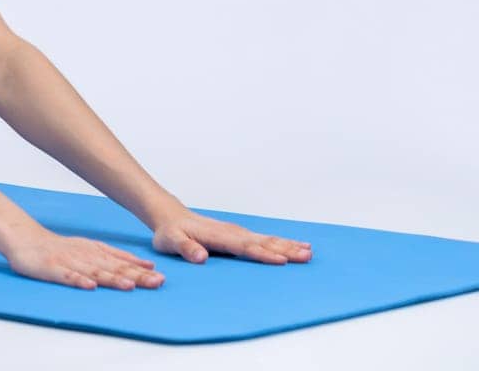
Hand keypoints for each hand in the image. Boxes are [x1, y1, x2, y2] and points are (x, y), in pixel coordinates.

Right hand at [6, 228, 166, 290]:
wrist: (28, 241)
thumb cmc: (61, 248)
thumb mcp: (92, 248)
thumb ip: (117, 257)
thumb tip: (146, 266)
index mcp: (97, 252)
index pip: (123, 262)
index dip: (142, 270)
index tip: (161, 277)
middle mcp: (87, 256)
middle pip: (115, 268)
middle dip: (136, 276)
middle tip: (156, 282)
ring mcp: (71, 262)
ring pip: (95, 272)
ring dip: (113, 279)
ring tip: (129, 286)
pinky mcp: (54, 269)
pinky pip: (67, 276)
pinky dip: (79, 281)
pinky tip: (89, 286)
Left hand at [150, 208, 312, 264]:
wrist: (171, 216)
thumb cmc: (170, 232)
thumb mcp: (170, 241)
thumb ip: (185, 248)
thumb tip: (200, 257)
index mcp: (217, 236)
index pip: (243, 247)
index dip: (262, 254)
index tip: (281, 260)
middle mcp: (231, 232)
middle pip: (262, 242)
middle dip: (285, 249)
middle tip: (306, 256)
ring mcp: (237, 233)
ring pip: (266, 239)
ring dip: (287, 245)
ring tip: (308, 252)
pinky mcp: (239, 235)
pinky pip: (264, 239)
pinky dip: (281, 243)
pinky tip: (296, 246)